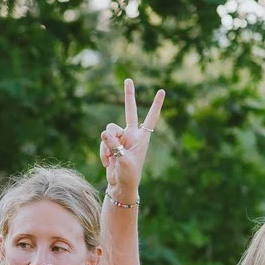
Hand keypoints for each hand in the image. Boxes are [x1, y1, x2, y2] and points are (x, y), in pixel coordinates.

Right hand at [97, 78, 164, 197]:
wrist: (121, 185)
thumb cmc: (128, 175)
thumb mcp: (122, 160)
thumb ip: (113, 146)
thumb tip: (103, 133)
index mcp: (142, 137)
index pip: (151, 118)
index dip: (156, 105)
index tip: (162, 91)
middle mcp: (132, 134)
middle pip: (130, 111)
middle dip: (129, 95)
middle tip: (129, 80)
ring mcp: (120, 139)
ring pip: (109, 130)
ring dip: (107, 144)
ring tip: (111, 159)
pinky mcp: (111, 144)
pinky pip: (103, 140)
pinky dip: (103, 151)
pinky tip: (107, 162)